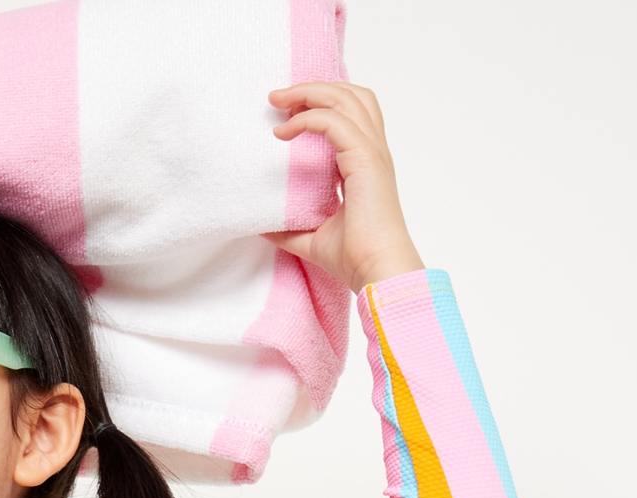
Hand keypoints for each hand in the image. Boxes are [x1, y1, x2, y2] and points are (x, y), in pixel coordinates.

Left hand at [263, 83, 422, 291]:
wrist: (377, 270)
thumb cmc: (354, 258)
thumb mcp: (311, 239)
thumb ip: (288, 228)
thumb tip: (259, 225)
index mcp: (366, 164)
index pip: (351, 115)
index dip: (322, 104)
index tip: (287, 112)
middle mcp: (373, 152)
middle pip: (351, 95)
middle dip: (314, 88)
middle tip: (278, 97)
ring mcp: (372, 153)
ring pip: (346, 99)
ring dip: (310, 93)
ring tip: (279, 101)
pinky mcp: (365, 161)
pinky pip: (334, 123)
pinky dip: (308, 119)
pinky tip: (284, 132)